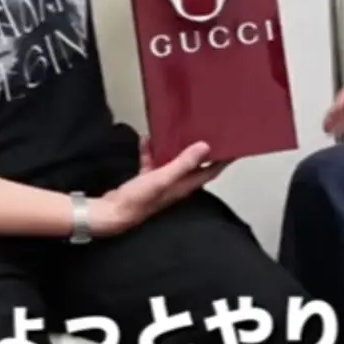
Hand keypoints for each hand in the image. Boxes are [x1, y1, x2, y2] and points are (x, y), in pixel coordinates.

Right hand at [87, 141, 228, 236]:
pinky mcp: (146, 182)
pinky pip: (151, 163)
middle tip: (206, 132)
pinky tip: (146, 141)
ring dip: (174, 149)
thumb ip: (183, 163)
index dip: (223, 160)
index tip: (233, 146)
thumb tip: (205, 147)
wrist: (111, 212)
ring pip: (172, 163)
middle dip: (200, 151)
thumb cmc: (139, 199)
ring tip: (177, 131)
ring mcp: (160, 184)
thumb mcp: (163, 178)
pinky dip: (150, 152)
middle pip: (193, 166)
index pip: (210, 172)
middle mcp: (175, 185)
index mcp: (184, 186)